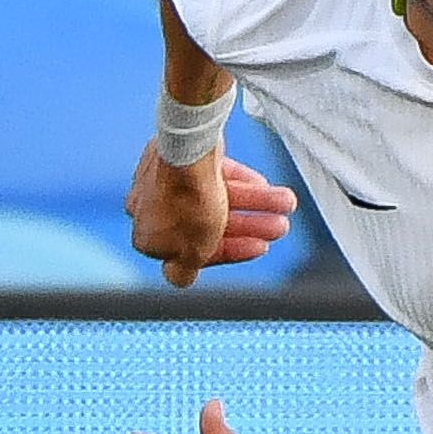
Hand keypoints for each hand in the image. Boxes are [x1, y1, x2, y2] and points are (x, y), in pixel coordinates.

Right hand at [127, 148, 295, 286]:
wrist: (188, 153)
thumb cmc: (189, 205)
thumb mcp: (193, 251)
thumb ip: (186, 270)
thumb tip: (180, 280)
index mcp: (147, 236)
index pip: (193, 251)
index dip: (231, 251)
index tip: (260, 247)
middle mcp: (150, 208)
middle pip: (208, 223)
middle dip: (250, 226)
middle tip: (279, 226)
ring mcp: (164, 180)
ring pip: (215, 197)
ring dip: (255, 204)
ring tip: (286, 204)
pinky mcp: (179, 155)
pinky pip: (212, 174)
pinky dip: (240, 181)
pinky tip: (265, 186)